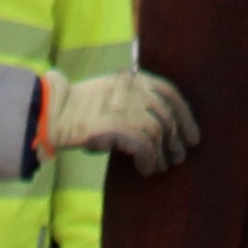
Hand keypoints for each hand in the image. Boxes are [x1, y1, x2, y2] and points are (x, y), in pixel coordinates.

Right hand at [41, 67, 199, 172]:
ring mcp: (126, 106)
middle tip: (179, 157)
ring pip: (158, 133)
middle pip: (167, 115)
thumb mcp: (112, 94)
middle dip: (176, 139)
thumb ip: (135, 104)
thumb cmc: (81, 107)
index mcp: (134, 78)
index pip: (170, 93)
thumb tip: (160, 132)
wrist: (55, 112)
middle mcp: (134, 89)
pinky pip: (144, 147)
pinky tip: (145, 169)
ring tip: (160, 167)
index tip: (193, 136)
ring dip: (161, 154)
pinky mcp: (118, 126)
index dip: (185, 116)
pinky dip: (148, 160)